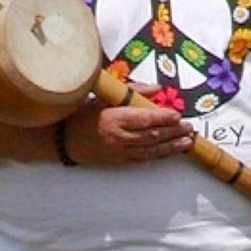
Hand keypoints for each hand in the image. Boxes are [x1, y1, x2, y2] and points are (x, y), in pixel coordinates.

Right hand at [61, 91, 194, 166]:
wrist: (62, 139)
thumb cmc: (82, 114)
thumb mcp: (103, 97)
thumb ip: (132, 91)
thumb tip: (156, 89)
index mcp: (112, 118)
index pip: (143, 118)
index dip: (163, 117)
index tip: (177, 114)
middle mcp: (117, 137)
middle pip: (151, 135)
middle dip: (172, 132)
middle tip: (188, 127)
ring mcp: (118, 151)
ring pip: (150, 150)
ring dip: (171, 146)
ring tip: (187, 141)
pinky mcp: (119, 161)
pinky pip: (143, 158)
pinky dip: (160, 155)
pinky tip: (172, 151)